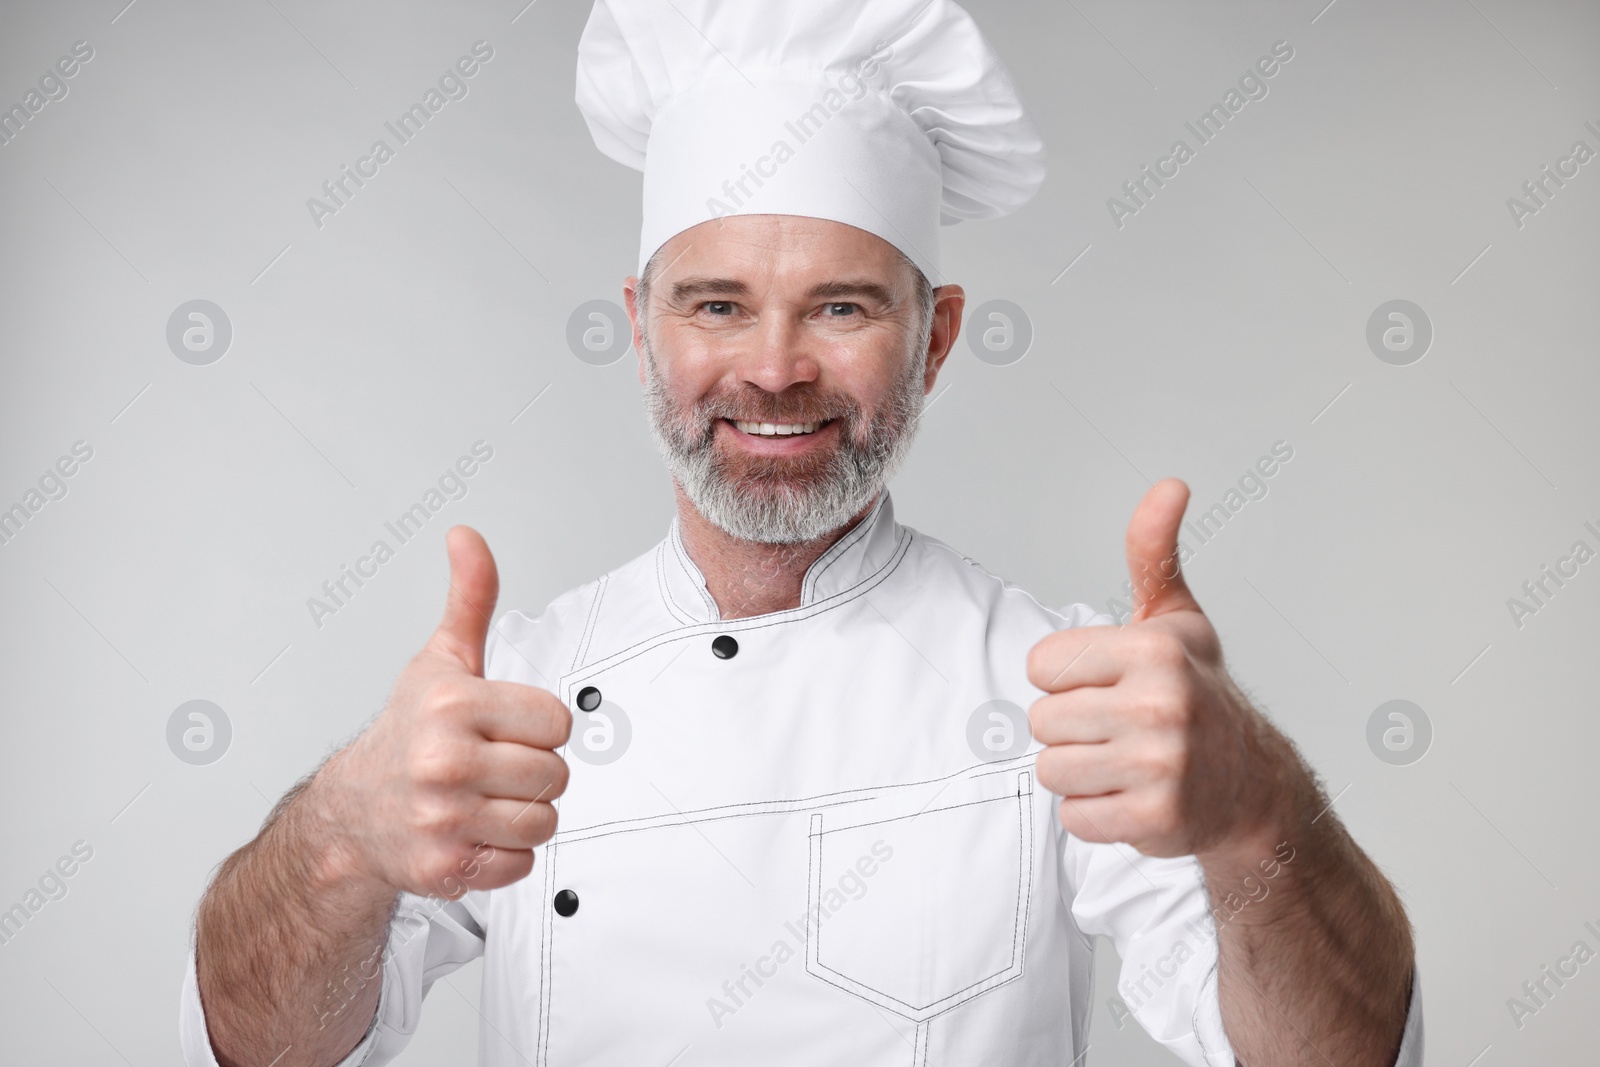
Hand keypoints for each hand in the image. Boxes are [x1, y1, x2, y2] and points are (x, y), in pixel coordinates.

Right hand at [318, 526, 570, 896]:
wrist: (352, 812)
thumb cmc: (408, 731)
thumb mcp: (441, 661)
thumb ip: (470, 599)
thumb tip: (467, 537)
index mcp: (453, 706)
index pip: (558, 723)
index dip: (537, 727)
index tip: (501, 728)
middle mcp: (444, 762)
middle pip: (556, 775)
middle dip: (532, 772)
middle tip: (490, 767)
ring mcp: (443, 819)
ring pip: (544, 821)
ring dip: (523, 815)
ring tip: (483, 799)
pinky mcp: (445, 868)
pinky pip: (522, 864)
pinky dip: (505, 854)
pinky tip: (472, 831)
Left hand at [1026, 479, 1278, 857]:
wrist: (1255, 787)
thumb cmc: (1201, 696)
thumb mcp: (1177, 619)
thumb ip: (1153, 553)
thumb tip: (1169, 486)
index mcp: (1152, 650)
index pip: (1041, 665)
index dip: (1064, 679)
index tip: (1106, 685)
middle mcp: (1160, 704)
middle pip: (1041, 721)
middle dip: (1071, 730)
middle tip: (1118, 729)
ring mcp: (1160, 764)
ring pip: (1052, 771)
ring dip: (1080, 773)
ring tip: (1124, 762)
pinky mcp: (1156, 818)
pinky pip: (1075, 817)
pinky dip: (1095, 814)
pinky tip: (1133, 797)